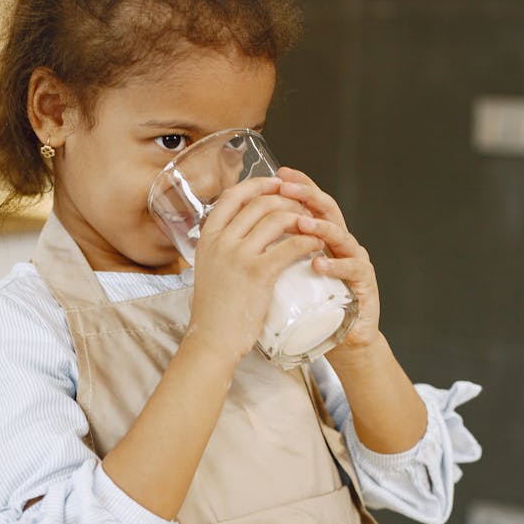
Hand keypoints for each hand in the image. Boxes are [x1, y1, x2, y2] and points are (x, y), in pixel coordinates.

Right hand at [186, 175, 324, 364]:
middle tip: (303, 207)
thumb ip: (221, 249)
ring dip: (300, 218)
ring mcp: (238, 256)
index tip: (276, 183)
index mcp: (207, 238)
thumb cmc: (214, 312)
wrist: (213, 340)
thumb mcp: (208, 270)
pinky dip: (308, 241)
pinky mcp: (258, 273)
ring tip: (313, 226)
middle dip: (286, 199)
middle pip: (259, 203)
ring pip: (276, 219)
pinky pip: (290, 246)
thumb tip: (240, 232)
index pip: (232, 196)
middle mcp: (221, 242)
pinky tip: (316, 245)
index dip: (257, 185)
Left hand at [276, 166, 380, 353]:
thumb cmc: (310, 308)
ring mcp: (354, 259)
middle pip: (327, 209)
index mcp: (321, 237)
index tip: (278, 173)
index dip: (297, 186)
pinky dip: (335, 264)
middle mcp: (340, 242)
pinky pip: (352, 268)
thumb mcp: (286, 276)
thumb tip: (238, 239)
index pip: (309, 203)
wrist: (341, 338)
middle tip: (288, 188)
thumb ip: (272, 254)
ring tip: (302, 224)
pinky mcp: (364, 282)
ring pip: (341, 235)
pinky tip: (319, 263)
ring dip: (320, 227)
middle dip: (307, 195)